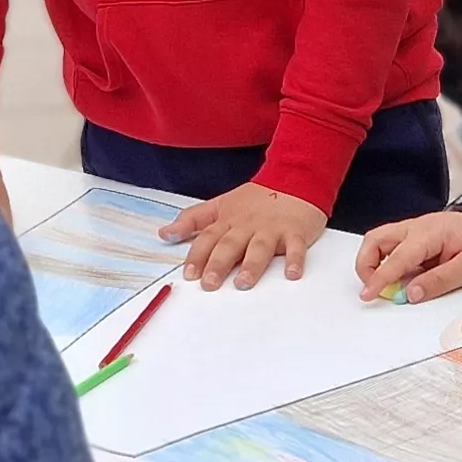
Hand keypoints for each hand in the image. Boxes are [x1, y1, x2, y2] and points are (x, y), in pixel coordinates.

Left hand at [160, 183, 324, 288]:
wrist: (294, 179)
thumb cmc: (257, 198)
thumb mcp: (220, 204)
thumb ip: (192, 220)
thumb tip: (164, 234)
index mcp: (228, 220)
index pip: (208, 238)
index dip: (197, 255)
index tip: (189, 274)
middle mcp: (247, 225)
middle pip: (230, 244)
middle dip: (219, 263)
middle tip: (209, 283)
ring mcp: (272, 228)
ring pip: (260, 247)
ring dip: (252, 265)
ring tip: (243, 282)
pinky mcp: (295, 231)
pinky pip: (296, 247)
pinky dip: (295, 259)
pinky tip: (292, 274)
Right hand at [356, 211, 461, 302]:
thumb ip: (438, 281)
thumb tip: (409, 294)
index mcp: (429, 234)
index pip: (395, 258)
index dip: (379, 278)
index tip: (368, 294)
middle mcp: (416, 227)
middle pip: (375, 240)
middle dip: (366, 264)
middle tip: (374, 288)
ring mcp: (415, 228)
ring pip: (379, 240)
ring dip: (374, 261)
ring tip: (386, 284)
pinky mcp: (418, 234)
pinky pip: (393, 245)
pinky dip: (388, 260)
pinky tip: (402, 275)